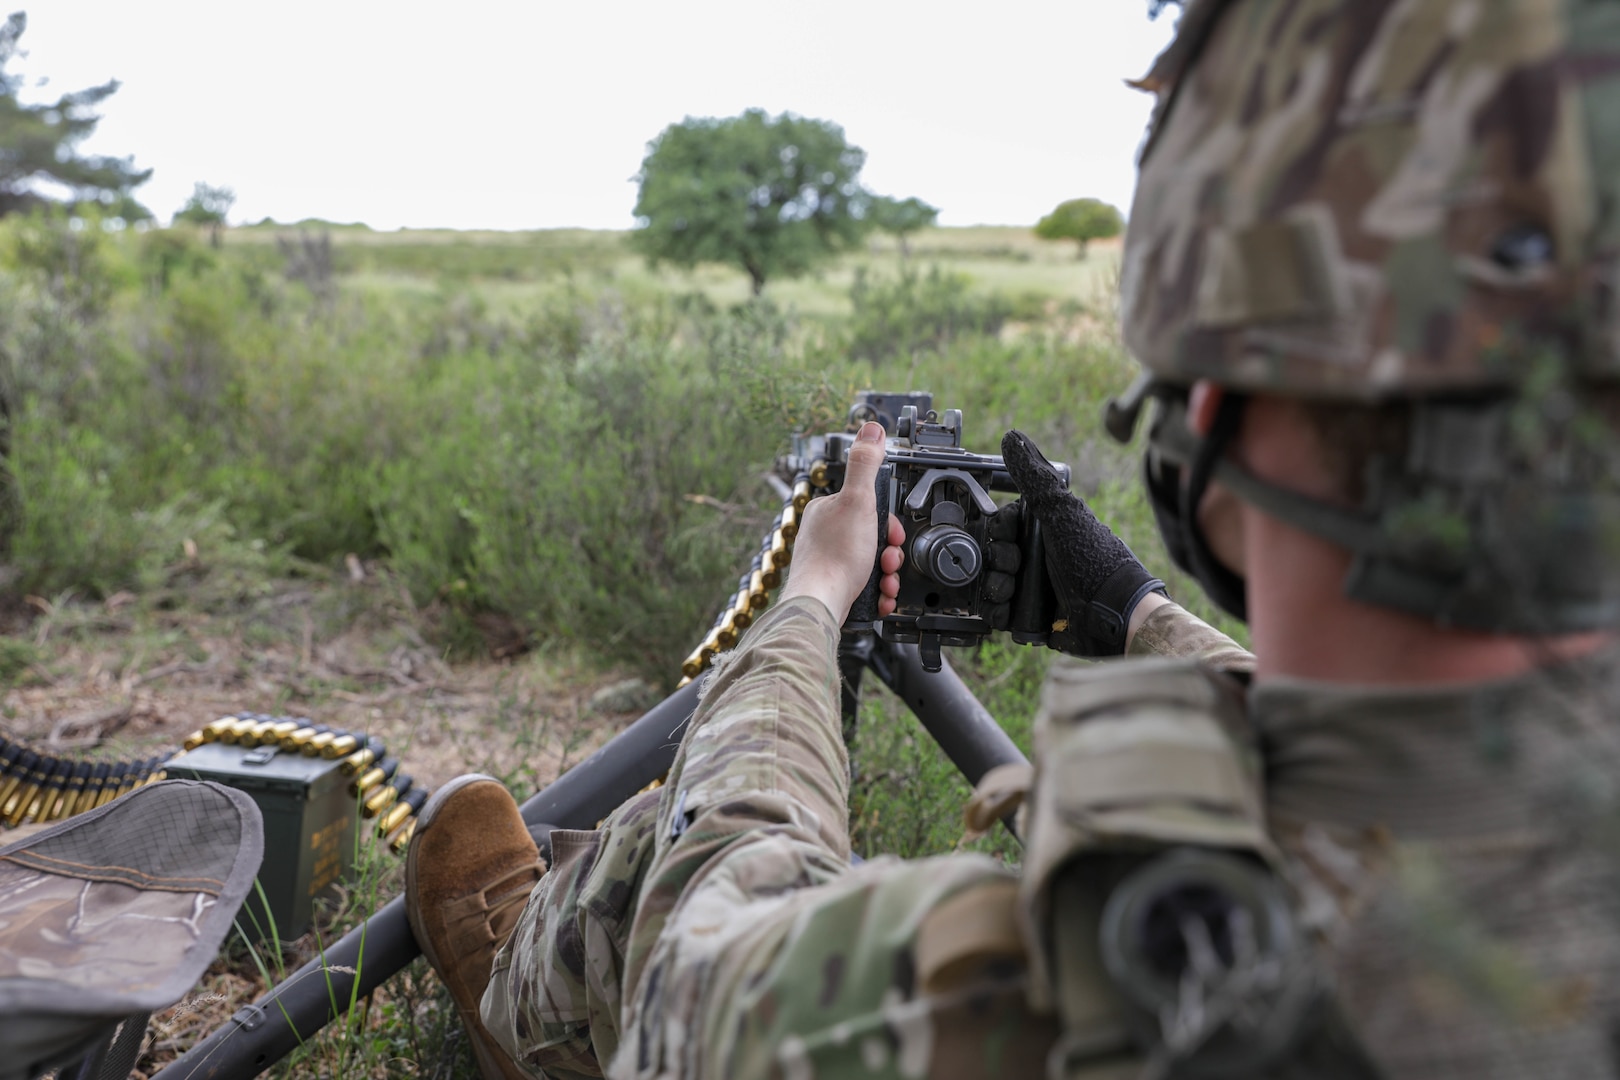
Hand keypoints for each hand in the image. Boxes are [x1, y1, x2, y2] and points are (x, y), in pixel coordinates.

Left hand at [781, 422, 906, 622]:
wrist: (821, 603)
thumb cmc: (835, 557)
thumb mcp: (858, 501)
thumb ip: (865, 464)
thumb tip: (871, 430)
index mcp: (827, 510)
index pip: (869, 508)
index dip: (888, 523)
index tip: (891, 535)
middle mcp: (825, 534)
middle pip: (874, 537)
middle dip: (889, 553)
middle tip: (887, 560)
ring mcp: (829, 561)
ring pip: (873, 563)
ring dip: (888, 574)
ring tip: (884, 581)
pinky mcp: (835, 585)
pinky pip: (867, 586)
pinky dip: (879, 593)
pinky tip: (880, 596)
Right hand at [1002, 429, 1166, 655]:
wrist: (1111, 613)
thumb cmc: (1094, 558)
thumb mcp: (1060, 511)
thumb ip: (1034, 476)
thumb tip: (1012, 436)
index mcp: (1042, 529)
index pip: (1000, 526)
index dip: (998, 531)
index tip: (1007, 536)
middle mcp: (1035, 556)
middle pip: (991, 554)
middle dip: (996, 561)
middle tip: (1013, 566)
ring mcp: (1030, 587)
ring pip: (989, 583)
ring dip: (994, 587)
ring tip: (1012, 591)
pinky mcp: (1028, 616)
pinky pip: (996, 612)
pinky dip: (997, 610)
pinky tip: (1010, 608)